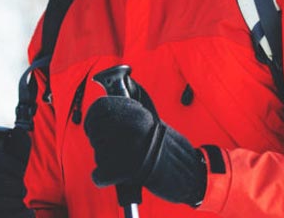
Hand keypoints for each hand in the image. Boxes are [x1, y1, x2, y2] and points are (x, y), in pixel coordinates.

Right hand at [0, 129, 33, 217]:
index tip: (21, 170)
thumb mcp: (1, 175)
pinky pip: (2, 217)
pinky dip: (20, 215)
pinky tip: (25, 212)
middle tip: (22, 190)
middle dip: (14, 185)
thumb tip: (21, 132)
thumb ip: (13, 156)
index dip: (6, 162)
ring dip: (16, 202)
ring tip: (19, 203)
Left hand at [82, 96, 206, 205]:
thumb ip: (127, 115)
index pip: (100, 106)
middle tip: (112, 150)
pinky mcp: (129, 170)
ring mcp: (131, 147)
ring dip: (105, 161)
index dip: (93, 118)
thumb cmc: (168, 149)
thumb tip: (99, 112)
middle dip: (99, 143)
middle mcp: (132, 126)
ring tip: (123, 163)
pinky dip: (102, 177)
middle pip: (96, 133)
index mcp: (137, 112)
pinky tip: (111, 176)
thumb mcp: (150, 121)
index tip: (95, 127)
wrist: (190, 171)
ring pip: (99, 154)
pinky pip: (101, 174)